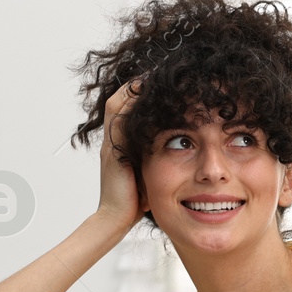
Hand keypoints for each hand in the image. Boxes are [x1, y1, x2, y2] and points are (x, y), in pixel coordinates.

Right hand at [93, 77, 145, 233]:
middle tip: (154, 71)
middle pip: (118, 101)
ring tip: (150, 75)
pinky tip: (144, 93)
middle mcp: (113, 141)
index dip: (137, 95)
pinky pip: (119, 119)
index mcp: (120, 146)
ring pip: (116, 105)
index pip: (125, 111)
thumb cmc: (135, 203)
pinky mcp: (114, 151)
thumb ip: (157, 161)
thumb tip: (180, 152)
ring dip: (132, 88)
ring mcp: (111, 144)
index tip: (157, 83)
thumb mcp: (149, 175)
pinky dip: (130, 103)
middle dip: (135, 85)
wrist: (116, 220)